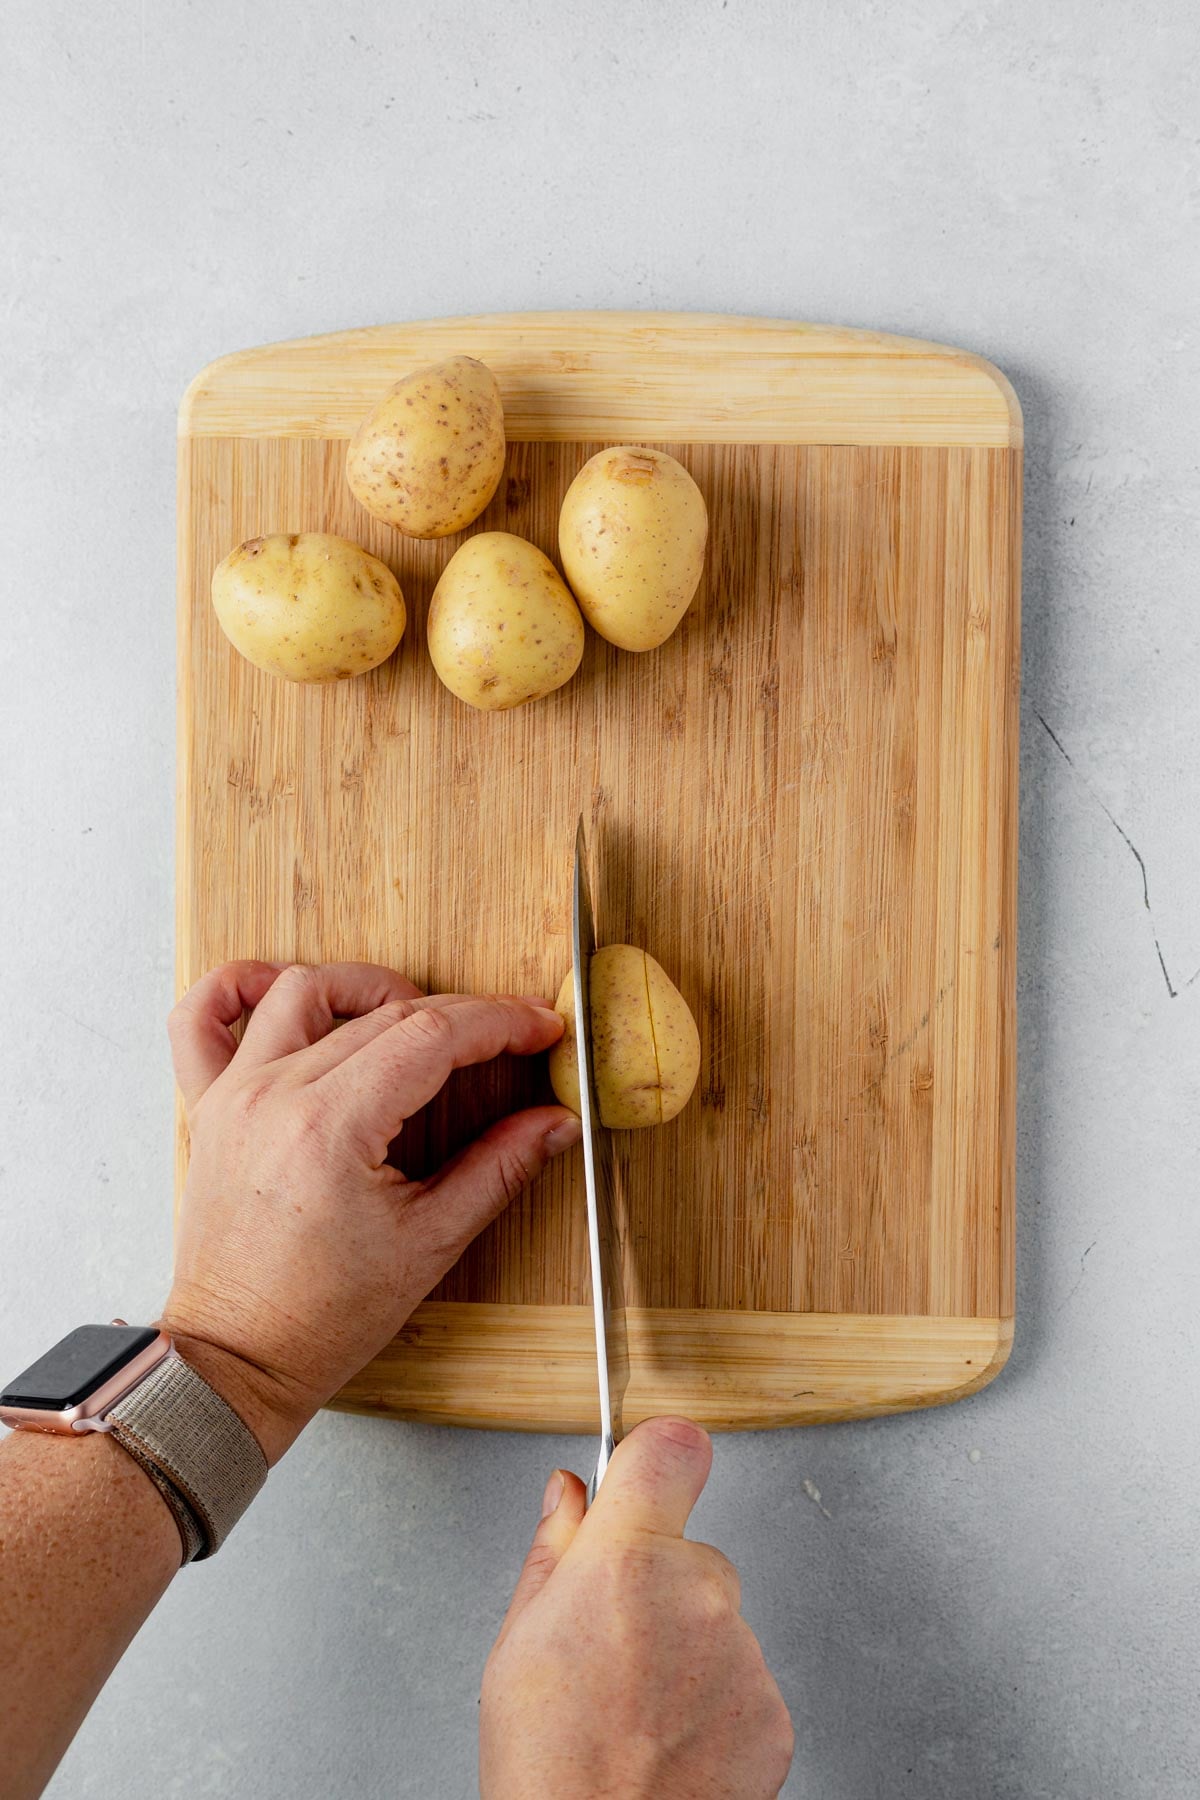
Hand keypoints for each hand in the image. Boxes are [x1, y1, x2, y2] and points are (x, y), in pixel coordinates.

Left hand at [161, 960, 580, 1462]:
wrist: (239, 1357)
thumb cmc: (321, 1316)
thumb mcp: (431, 1243)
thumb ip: (499, 1168)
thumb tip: (555, 1123)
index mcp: (332, 1128)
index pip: (432, 1034)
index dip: (500, 1022)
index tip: (539, 1028)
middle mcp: (276, 1096)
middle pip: (385, 1012)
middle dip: (463, 1015)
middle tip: (509, 1035)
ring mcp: (236, 1095)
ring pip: (306, 992)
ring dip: (369, 988)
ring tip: (413, 1014)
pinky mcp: (210, 1106)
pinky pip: (204, 1017)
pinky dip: (242, 986)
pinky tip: (286, 991)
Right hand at [480, 1418, 793, 1799]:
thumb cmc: (547, 1767)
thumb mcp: (516, 1642)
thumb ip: (554, 1551)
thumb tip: (570, 1494)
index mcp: (627, 1561)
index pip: (671, 1448)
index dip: (654, 1457)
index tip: (645, 1472)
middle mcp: (698, 1594)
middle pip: (689, 1552)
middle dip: (655, 1584)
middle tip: (608, 1649)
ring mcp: (744, 1655)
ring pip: (717, 1620)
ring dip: (685, 1649)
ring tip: (634, 1711)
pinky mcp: (775, 1712)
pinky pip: (744, 1679)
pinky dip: (714, 1702)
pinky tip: (669, 1742)